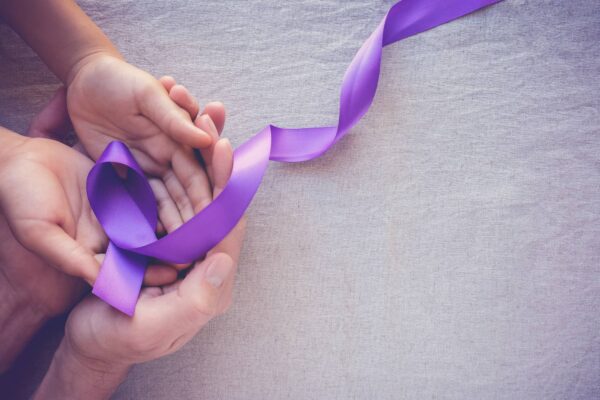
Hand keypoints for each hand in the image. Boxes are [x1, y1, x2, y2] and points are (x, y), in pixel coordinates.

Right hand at [33, 132, 245, 399]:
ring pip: (197, 201)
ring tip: (199, 125)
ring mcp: (182, 251)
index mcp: (210, 284)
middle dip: (217, 168)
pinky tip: (172, 147)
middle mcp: (203, 264)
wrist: (88, 344)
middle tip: (214, 127)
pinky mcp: (162, 243)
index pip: (227, 231)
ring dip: (200, 165)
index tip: (224, 152)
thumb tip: (224, 260)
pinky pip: (173, 204)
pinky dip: (174, 175)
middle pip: (216, 209)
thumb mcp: (152, 327)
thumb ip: (194, 299)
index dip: (227, 191)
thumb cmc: (116, 339)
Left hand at [68, 55, 226, 235]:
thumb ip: (175, 118)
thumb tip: (206, 141)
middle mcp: (168, 157)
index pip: (197, 173)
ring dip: (173, 223)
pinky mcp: (124, 173)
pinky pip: (138, 200)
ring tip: (177, 249)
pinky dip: (146, 218)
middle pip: (185, 193)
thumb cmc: (120, 80)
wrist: (84, 79)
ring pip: (165, 201)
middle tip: (196, 244)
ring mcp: (147, 168)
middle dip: (192, 218)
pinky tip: (151, 238)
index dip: (205, 196)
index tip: (210, 220)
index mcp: (179, 139)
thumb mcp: (148, 94)